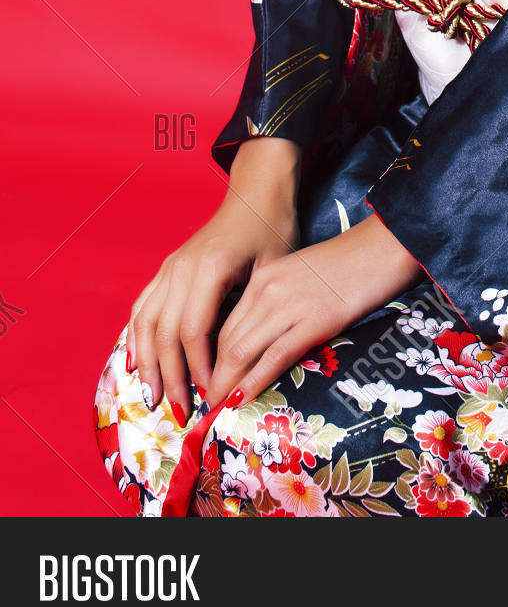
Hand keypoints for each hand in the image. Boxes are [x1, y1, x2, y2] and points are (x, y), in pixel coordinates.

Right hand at [127, 138, 300, 424]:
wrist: (258, 194)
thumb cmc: (273, 230)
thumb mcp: (272, 270)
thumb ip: (251, 313)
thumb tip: (241, 366)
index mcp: (210, 269)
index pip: (194, 331)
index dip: (198, 368)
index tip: (209, 396)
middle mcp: (181, 268)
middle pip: (165, 333)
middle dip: (169, 377)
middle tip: (178, 412)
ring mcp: (170, 267)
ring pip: (146, 323)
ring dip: (147, 364)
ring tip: (152, 398)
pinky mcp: (167, 268)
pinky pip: (143, 307)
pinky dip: (135, 337)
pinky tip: (135, 363)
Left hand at [204, 210, 421, 408]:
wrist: (383, 247)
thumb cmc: (349, 264)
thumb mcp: (302, 277)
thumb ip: (281, 303)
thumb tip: (267, 340)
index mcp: (264, 278)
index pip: (226, 325)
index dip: (214, 359)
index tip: (212, 382)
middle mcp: (268, 289)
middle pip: (227, 341)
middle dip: (214, 377)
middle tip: (208, 405)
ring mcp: (289, 305)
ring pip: (242, 351)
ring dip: (226, 384)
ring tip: (219, 410)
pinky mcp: (313, 321)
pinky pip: (274, 356)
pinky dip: (253, 381)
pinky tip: (241, 400)